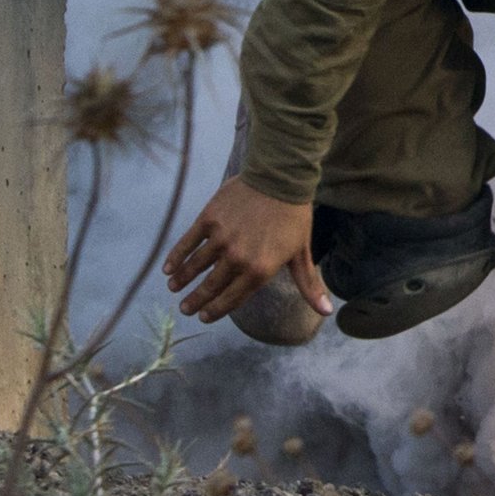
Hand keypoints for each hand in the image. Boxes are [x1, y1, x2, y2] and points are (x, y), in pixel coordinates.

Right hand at [163, 177, 335, 324]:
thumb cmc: (294, 217)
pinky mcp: (209, 219)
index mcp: (259, 270)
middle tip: (185, 309)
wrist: (281, 178)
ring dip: (183, 280)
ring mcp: (221, 239)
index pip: (232, 298)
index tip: (204, 317)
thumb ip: (308, 285)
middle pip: (211, 286)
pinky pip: (188, 243)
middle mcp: (237, 258)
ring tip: (174, 289)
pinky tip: (168, 268)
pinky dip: (176, 257)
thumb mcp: (302, 253)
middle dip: (196, 301)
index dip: (216, 310)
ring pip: (196, 267)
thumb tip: (326, 312)